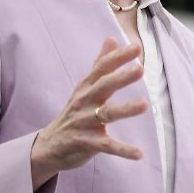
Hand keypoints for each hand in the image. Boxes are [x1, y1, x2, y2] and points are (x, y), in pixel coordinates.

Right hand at [30, 37, 148, 189]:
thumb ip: (100, 64)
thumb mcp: (84, 87)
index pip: (102, 68)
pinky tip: (139, 153)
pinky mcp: (86, 143)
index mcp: (86, 87)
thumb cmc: (74, 112)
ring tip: (144, 105)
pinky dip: (123, 150)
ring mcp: (84, 123)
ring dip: (125, 109)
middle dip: (121, 77)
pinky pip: (107, 146)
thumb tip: (112, 39)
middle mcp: (84, 102)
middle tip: (140, 69)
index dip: (118, 57)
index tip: (136, 47)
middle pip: (103, 87)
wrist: (50, 146)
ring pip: (106, 114)